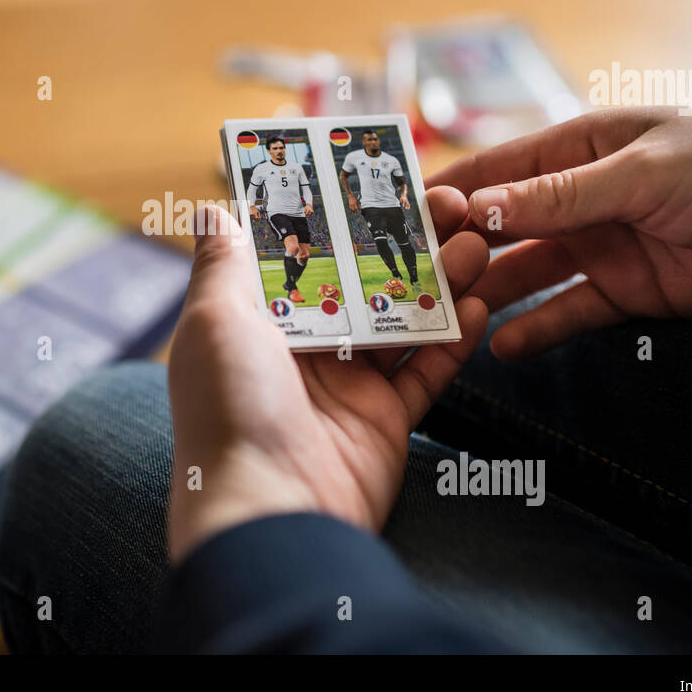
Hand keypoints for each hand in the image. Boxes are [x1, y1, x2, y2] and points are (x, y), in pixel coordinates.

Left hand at [167, 194, 488, 561]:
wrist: (272, 513)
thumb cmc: (230, 411)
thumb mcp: (214, 323)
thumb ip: (223, 263)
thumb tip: (211, 208)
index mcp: (255, 322)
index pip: (303, 254)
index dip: (340, 217)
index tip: (379, 178)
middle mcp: (300, 350)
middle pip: (361, 281)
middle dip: (404, 243)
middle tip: (450, 206)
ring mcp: (345, 386)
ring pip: (401, 319)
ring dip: (440, 281)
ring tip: (476, 244)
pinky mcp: (384, 421)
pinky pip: (425, 372)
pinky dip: (454, 340)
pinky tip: (481, 304)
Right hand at [430, 106, 691, 361]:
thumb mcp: (643, 173)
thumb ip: (560, 196)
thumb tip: (480, 207)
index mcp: (578, 147)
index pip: (493, 170)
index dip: (444, 193)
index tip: (392, 220)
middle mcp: (579, 196)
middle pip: (499, 226)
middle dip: (455, 249)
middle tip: (405, 279)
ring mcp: (601, 244)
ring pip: (525, 272)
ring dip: (487, 292)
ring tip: (441, 319)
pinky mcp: (627, 290)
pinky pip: (569, 311)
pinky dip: (536, 328)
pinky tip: (500, 347)